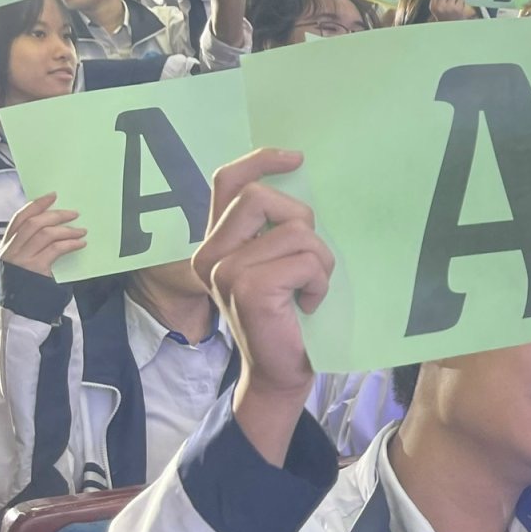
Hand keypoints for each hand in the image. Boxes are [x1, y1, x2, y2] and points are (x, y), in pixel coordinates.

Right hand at [0, 194, 84, 278]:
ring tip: (81, 231)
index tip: (52, 196)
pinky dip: (70, 244)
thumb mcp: (20, 262)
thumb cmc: (25, 284)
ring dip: (66, 230)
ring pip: (45, 234)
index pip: (19, 218)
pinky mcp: (35, 269)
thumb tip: (53, 225)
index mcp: (6, 245)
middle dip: (55, 215)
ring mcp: (21, 260)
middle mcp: (10, 250)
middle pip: (33, 223)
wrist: (20, 311)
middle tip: (74, 213)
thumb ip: (29, 245)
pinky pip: (55, 249)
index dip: (36, 205)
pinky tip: (80, 244)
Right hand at [191, 149, 334, 463]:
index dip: (260, 161)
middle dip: (302, 222)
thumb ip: (274, 230)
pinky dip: (319, 280)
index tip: (296, 158)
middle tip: (310, 260)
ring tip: (311, 288)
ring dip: (319, 259)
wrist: (281, 373)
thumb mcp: (277, 264)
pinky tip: (309, 304)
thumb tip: (302, 177)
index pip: (227, 182)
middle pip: (262, 198)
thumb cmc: (288, 317)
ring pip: (294, 230)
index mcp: (216, 244)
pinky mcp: (248, 287)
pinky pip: (304, 260)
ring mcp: (225, 271)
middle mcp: (211, 255)